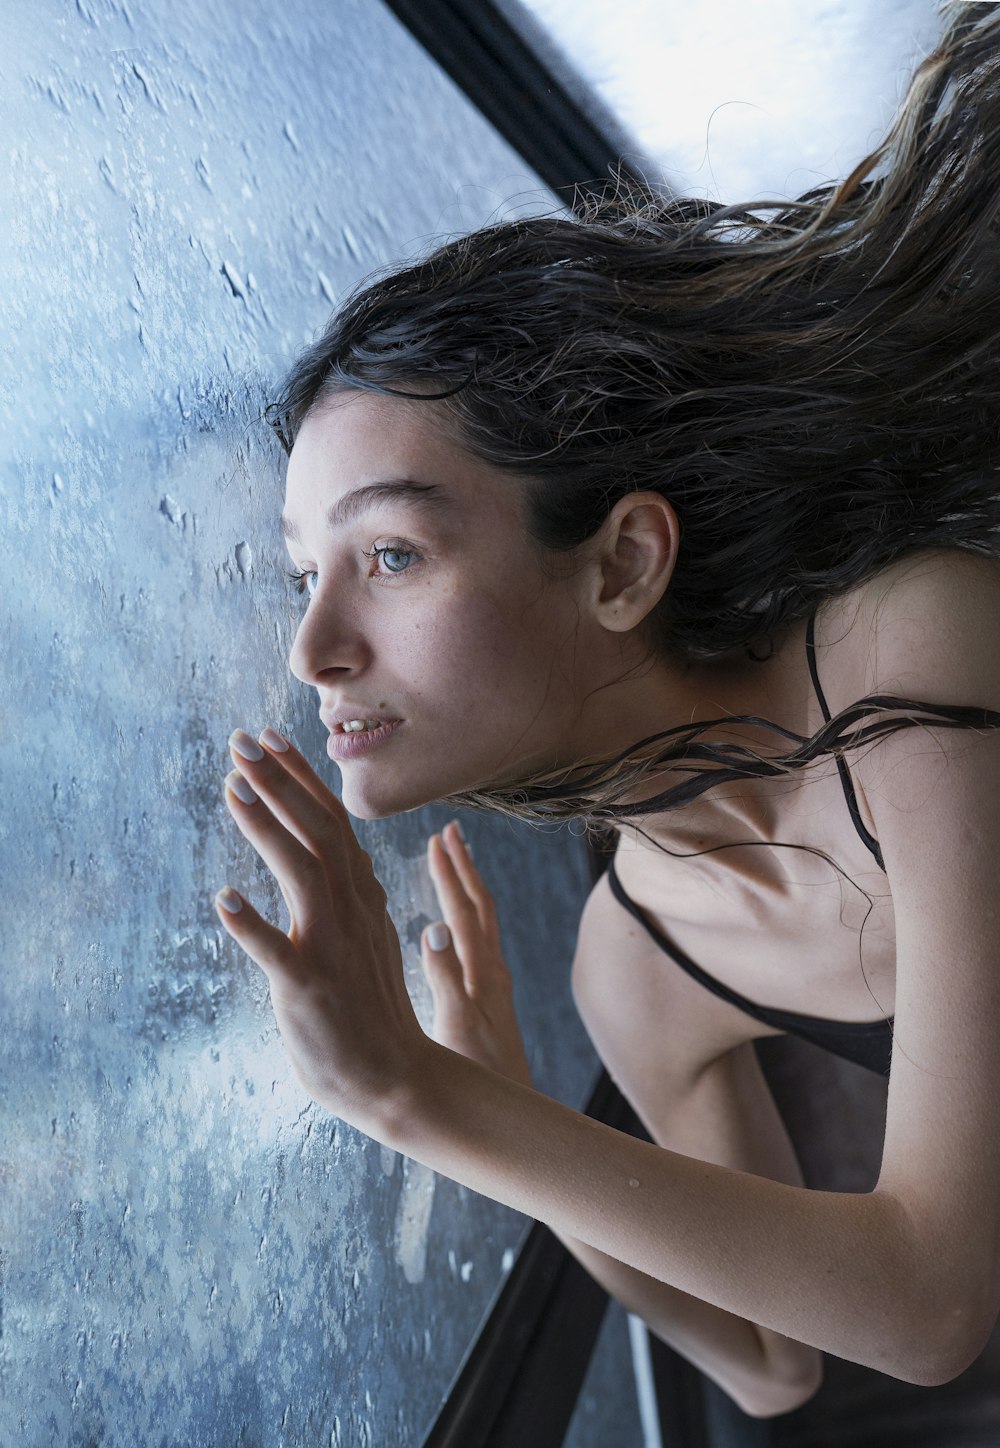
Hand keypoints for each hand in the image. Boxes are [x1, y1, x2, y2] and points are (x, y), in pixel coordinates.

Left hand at [214, 728, 427, 1125]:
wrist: (397, 1080)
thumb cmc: (371, 1012)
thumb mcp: (365, 938)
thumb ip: (349, 897)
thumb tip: (337, 858)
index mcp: (362, 898)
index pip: (332, 822)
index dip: (300, 778)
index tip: (271, 740)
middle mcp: (352, 912)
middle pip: (319, 830)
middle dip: (279, 781)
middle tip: (241, 740)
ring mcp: (332, 947)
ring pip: (302, 872)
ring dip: (266, 826)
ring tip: (231, 788)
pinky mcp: (310, 987)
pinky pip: (278, 952)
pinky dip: (251, 924)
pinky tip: (222, 900)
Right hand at [421, 823, 532, 1089]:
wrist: (511, 1122)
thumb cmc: (479, 1082)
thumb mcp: (454, 1028)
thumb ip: (444, 978)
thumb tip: (431, 925)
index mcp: (482, 974)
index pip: (464, 911)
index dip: (450, 873)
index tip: (437, 838)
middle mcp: (493, 974)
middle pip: (478, 908)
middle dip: (463, 868)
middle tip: (449, 831)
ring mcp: (493, 988)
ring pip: (480, 926)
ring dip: (466, 889)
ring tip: (453, 862)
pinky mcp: (489, 1003)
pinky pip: (476, 946)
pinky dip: (464, 920)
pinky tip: (452, 921)